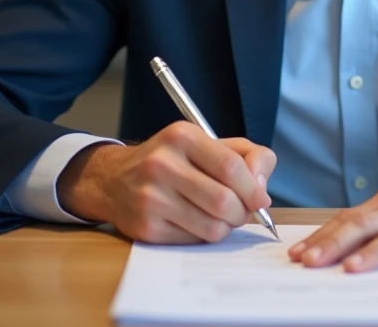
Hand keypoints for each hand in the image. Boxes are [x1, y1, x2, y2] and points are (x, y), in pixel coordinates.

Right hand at [56, 122, 275, 243]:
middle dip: (242, 212)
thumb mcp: (208, 143)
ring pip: (212, 226)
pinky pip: (194, 240)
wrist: (115, 179)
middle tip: (241, 212)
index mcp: (182, 136)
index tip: (261, 200)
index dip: (253, 188)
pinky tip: (196, 222)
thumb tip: (262, 189)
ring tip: (220, 216)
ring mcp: (151, 198)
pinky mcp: (146, 227)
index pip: (232, 167)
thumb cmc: (173, 161)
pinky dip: (204, 235)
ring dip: (226, 227)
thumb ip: (246, 156)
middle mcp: (163, 164)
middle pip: (224, 201)